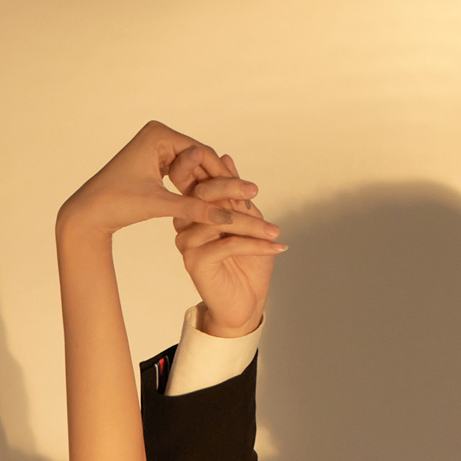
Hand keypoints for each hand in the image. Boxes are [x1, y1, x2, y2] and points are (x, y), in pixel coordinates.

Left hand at [58, 122, 283, 269]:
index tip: (243, 194)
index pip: (201, 152)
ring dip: (207, 187)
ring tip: (231, 206)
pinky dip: (193, 190)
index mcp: (158, 134)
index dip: (223, 175)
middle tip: (244, 201)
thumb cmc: (116, 204)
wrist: (87, 213)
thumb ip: (194, 208)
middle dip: (217, 181)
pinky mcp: (153, 162)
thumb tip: (227, 217)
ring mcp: (155, 147)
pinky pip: (181, 175)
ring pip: (191, 168)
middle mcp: (158, 134)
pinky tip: (209, 206)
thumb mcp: (159, 205)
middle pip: (198, 159)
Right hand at [166, 137, 281, 339]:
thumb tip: (226, 158)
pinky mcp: (195, 261)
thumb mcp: (248, 220)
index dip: (216, 170)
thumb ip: (236, 194)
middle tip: (255, 192)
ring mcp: (187, 242)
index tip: (243, 177)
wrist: (246, 302)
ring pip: (220, 220)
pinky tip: (276, 247)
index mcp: (193, 209)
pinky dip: (256, 244)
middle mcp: (184, 223)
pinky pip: (228, 244)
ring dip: (252, 224)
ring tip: (275, 232)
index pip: (200, 181)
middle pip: (203, 194)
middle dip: (230, 188)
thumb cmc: (247, 261)